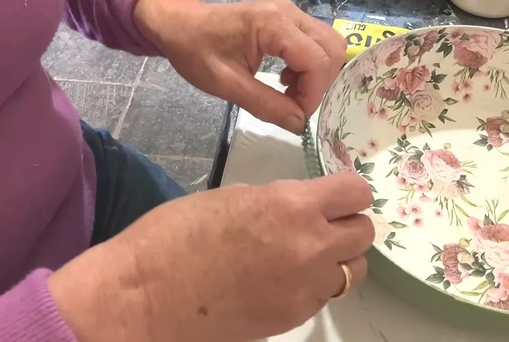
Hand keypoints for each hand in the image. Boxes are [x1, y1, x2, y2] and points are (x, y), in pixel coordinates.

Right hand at [49, 173, 374, 341]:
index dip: (348, 192)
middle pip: (364, 233)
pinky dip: (315, 286)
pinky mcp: (294, 317)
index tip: (336, 195)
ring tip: (307, 256)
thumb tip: (304, 206)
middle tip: (322, 225)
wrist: (143, 297)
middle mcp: (311, 246)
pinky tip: (285, 280)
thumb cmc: (175, 235)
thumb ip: (280, 201)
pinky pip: (325, 296)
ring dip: (338, 260)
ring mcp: (306, 287)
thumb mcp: (235, 197)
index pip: (357, 192)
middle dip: (347, 225)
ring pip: (354, 270)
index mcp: (292, 205)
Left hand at [134, 0, 345, 133]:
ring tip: (291, 92)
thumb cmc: (196, 51)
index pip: (317, 61)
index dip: (313, 93)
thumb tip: (299, 124)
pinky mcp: (290, 19)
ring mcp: (292, 13)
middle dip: (322, 83)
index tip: (296, 114)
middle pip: (333, 49)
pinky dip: (312, 66)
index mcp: (273, 25)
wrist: (179, 24)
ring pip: (330, 45)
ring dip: (319, 74)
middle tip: (296, 104)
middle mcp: (290, 13)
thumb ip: (266, 105)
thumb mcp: (227, 84)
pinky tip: (287, 79)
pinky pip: (317, 42)